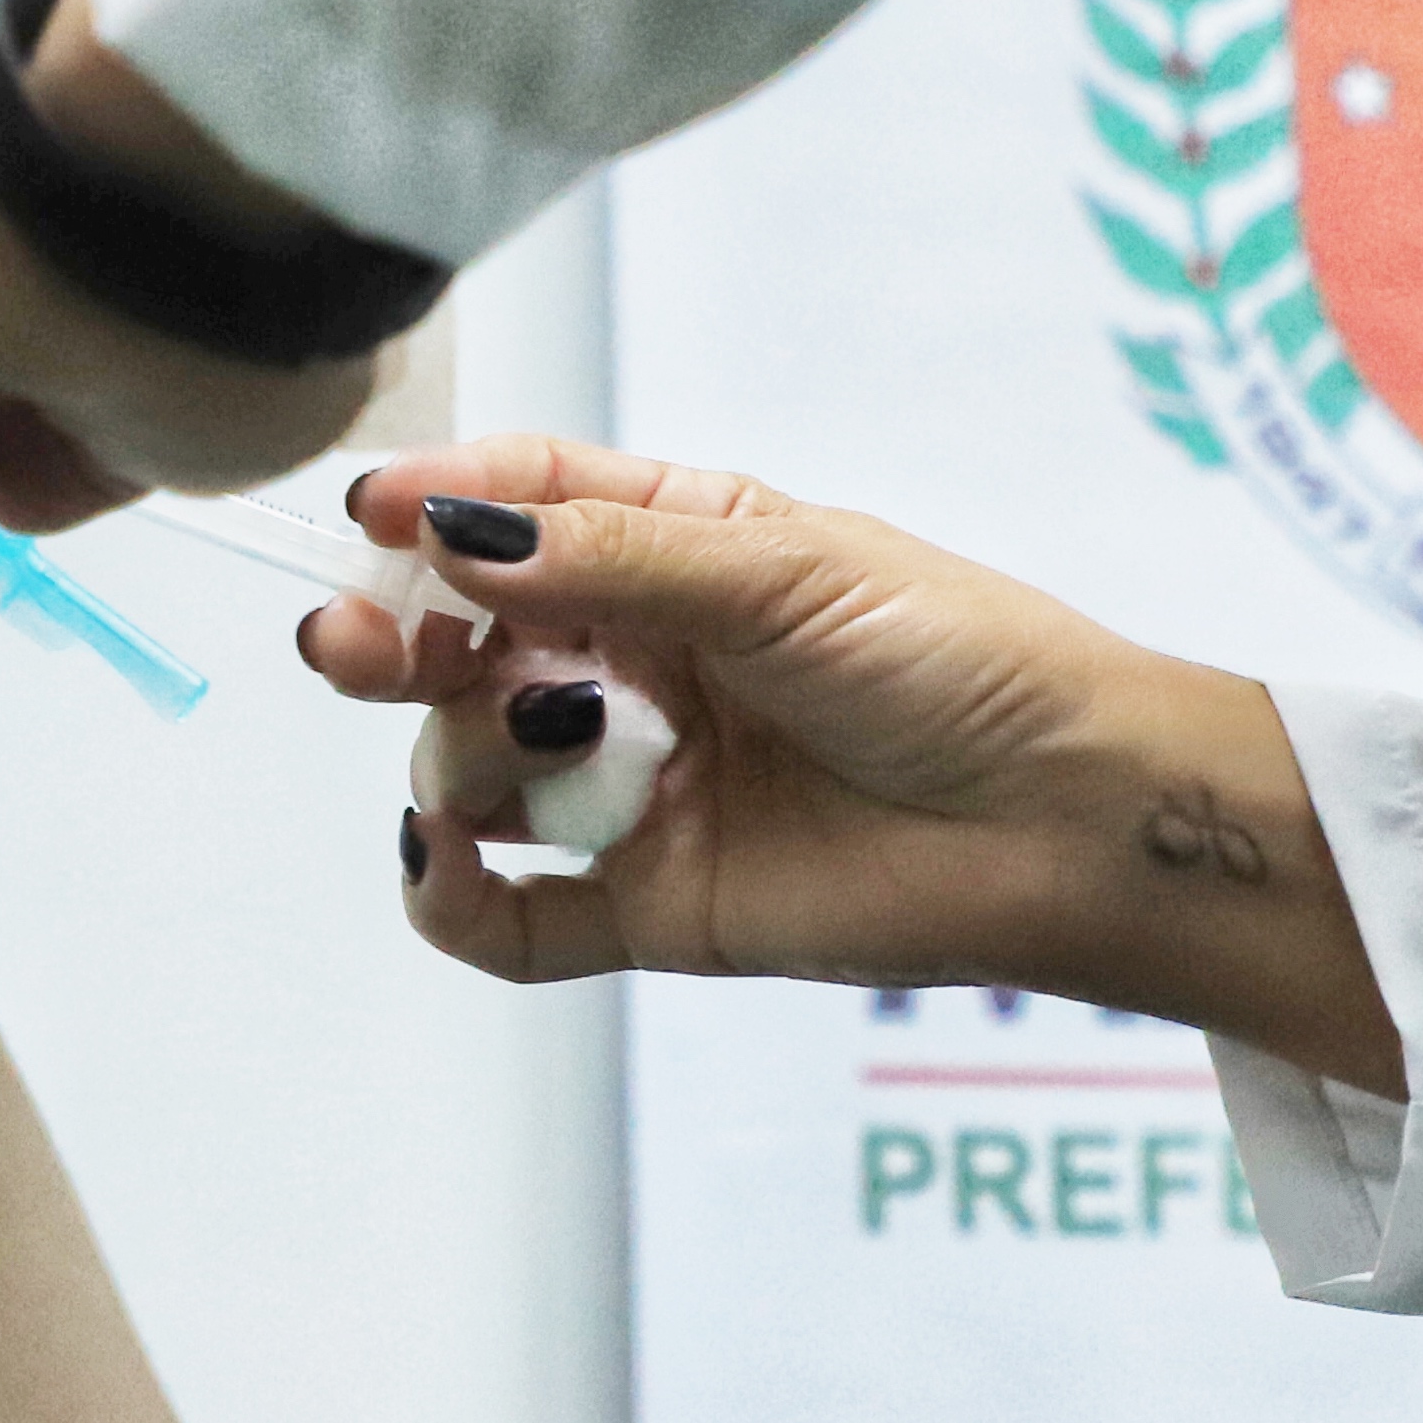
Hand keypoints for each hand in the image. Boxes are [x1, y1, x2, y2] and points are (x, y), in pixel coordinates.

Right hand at [304, 436, 1402, 1086]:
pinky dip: (452, 899)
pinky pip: (509, 918)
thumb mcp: (786, 572)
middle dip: (391, 635)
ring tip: (551, 750)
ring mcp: (636, 787)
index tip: (370, 511)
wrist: (1073, 823)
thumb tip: (450, 530)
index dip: (436, 504)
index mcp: (679, 550)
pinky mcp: (651, 905)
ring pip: (468, 768)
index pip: (519, 506)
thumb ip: (610, 560)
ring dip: (463, 755)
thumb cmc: (965, 663)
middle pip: (459, 640)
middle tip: (349, 643)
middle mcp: (638, 663)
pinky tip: (442, 864)